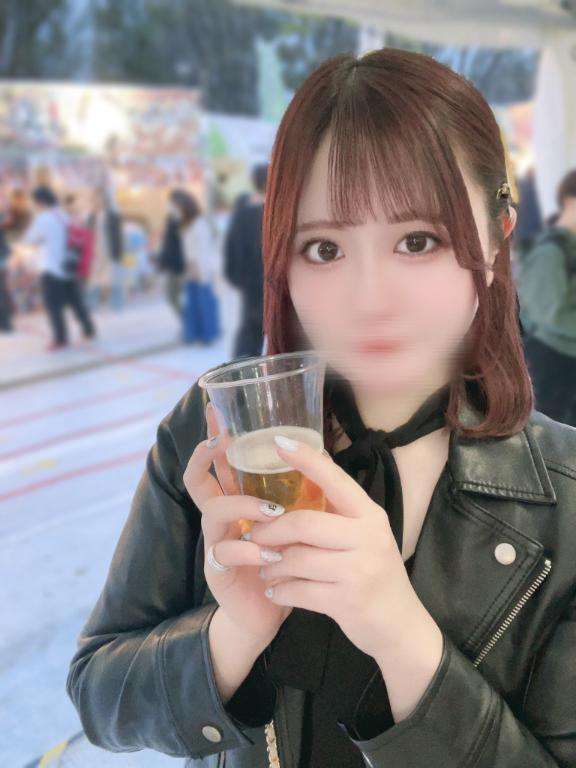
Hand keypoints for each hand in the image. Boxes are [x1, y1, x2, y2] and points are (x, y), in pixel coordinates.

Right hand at [183, 404, 291, 650]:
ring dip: (242, 506)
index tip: (218, 412)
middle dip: (204, 457)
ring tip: (272, 511)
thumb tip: (317, 454)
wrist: (269, 612)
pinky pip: (225, 553)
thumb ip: (293, 495)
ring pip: (213, 512)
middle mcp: (220, 518)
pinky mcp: (218, 571)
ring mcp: (215, 543)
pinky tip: (270, 555)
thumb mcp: (289, 524)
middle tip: (221, 442)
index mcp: (237, 502)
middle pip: (197, 480)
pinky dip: (250, 551)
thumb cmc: (281, 562)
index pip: (219, 463)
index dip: (215, 437)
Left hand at [249, 435, 424, 661]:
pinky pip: (300, 591)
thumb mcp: (366, 538)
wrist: (400, 626)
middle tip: (254, 534)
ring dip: (272, 564)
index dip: (306, 460)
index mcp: (370, 516)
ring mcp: (359, 571)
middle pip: (304, 523)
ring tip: (264, 566)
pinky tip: (275, 590)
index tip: (279, 442)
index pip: (335, 480)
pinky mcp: (348, 602)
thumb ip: (338, 515)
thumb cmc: (374, 574)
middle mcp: (368, 538)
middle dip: (271, 530)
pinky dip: (281, 591)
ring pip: (297, 559)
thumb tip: (302, 480)